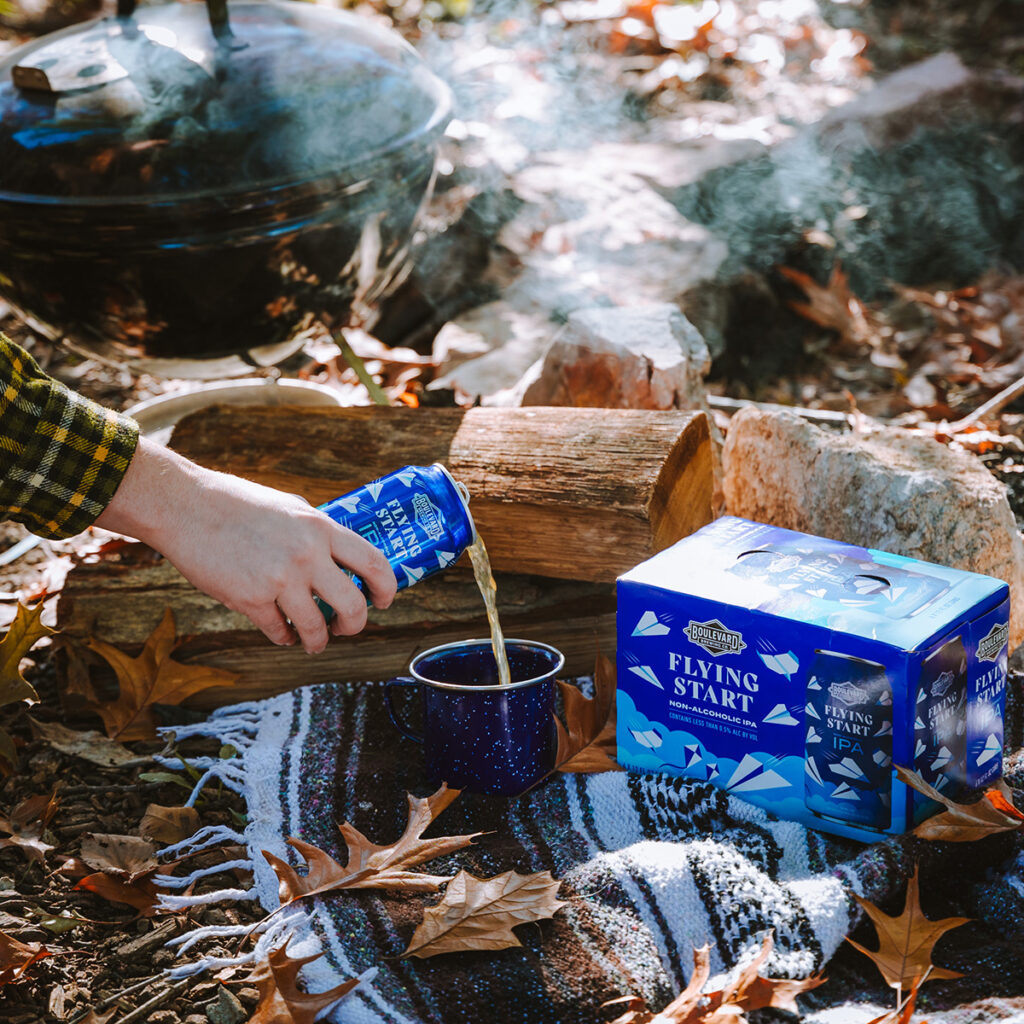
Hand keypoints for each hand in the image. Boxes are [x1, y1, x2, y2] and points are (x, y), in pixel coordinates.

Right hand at [95, 438, 396, 652]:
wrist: (186, 506)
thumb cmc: (238, 505)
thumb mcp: (292, 509)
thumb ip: (319, 534)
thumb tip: (343, 560)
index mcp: (321, 528)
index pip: (374, 564)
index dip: (386, 589)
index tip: (382, 601)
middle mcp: (307, 554)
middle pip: (353, 606)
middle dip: (354, 625)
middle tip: (345, 628)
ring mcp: (279, 578)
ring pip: (316, 628)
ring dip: (317, 641)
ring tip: (312, 640)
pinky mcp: (250, 599)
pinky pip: (279, 631)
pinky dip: (283, 637)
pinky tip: (281, 632)